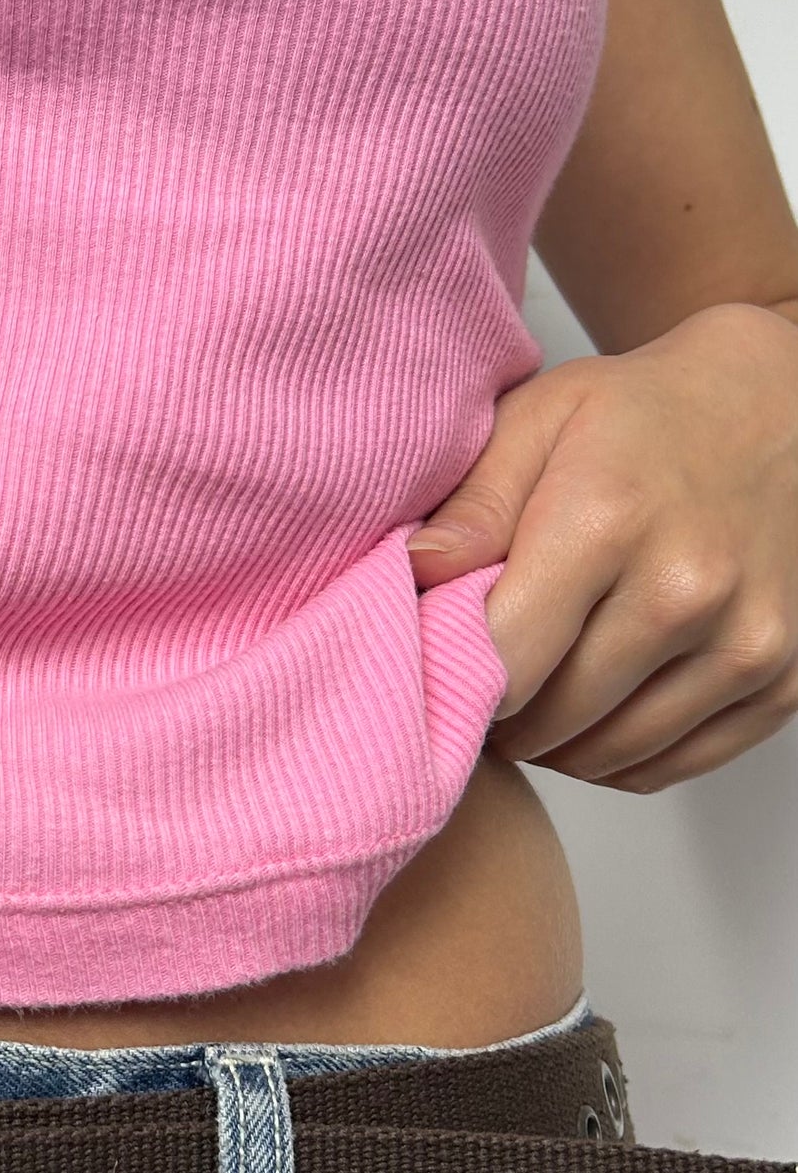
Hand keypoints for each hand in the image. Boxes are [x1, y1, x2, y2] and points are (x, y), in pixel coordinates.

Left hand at [406, 302, 797, 791]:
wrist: (776, 407)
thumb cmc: (642, 417)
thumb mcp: (539, 421)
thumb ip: (473, 505)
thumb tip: (411, 574)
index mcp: (608, 522)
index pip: (502, 662)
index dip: (456, 677)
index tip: (442, 661)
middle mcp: (687, 591)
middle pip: (550, 720)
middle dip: (500, 715)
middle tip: (481, 681)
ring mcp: (746, 642)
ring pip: (608, 757)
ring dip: (556, 744)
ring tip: (535, 694)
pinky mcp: (785, 680)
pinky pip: (671, 766)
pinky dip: (620, 757)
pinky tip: (595, 709)